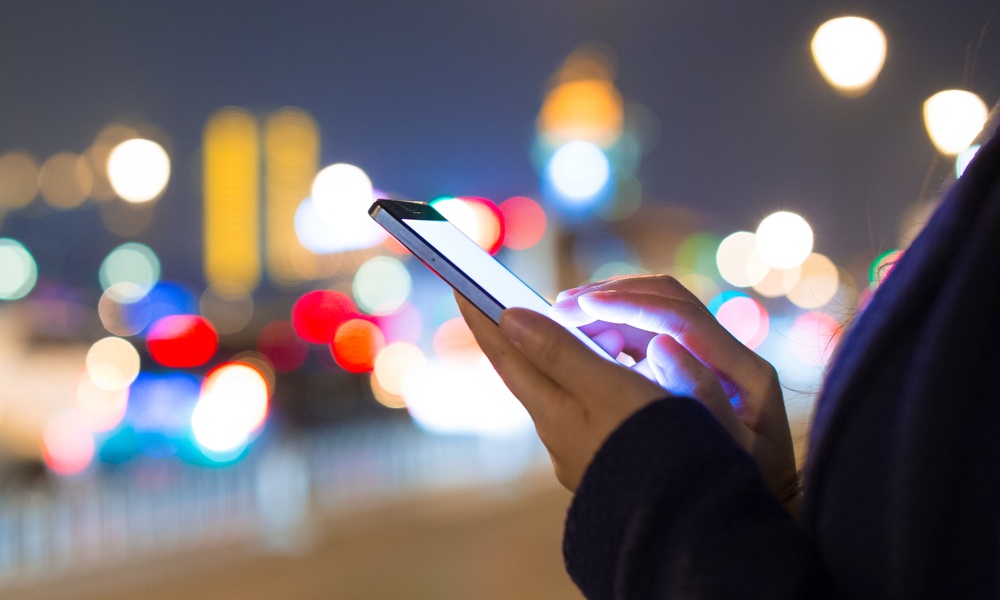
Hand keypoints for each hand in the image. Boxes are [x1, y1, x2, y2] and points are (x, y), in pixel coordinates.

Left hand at [456, 292, 667, 490]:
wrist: (687, 515)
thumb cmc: (652, 445)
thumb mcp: (607, 389)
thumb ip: (560, 352)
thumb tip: (508, 318)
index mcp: (553, 413)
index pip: (507, 355)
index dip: (484, 318)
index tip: (461, 285)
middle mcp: (559, 435)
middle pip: (531, 373)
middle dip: (524, 334)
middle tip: (517, 301)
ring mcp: (583, 452)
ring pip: (564, 391)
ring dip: (567, 356)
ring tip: (589, 333)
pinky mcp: (609, 460)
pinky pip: (592, 407)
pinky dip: (596, 381)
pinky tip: (617, 377)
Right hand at [549, 275, 798, 510]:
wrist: (761, 509)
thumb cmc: (743, 487)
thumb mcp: (730, 452)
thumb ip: (703, 398)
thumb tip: (662, 347)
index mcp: (744, 372)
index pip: (681, 316)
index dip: (630, 305)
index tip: (584, 306)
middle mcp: (730, 355)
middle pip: (668, 300)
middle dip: (613, 295)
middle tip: (563, 306)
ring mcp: (712, 358)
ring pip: (655, 310)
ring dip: (610, 306)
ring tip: (564, 315)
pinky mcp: (693, 367)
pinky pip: (649, 332)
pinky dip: (615, 327)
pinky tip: (584, 336)